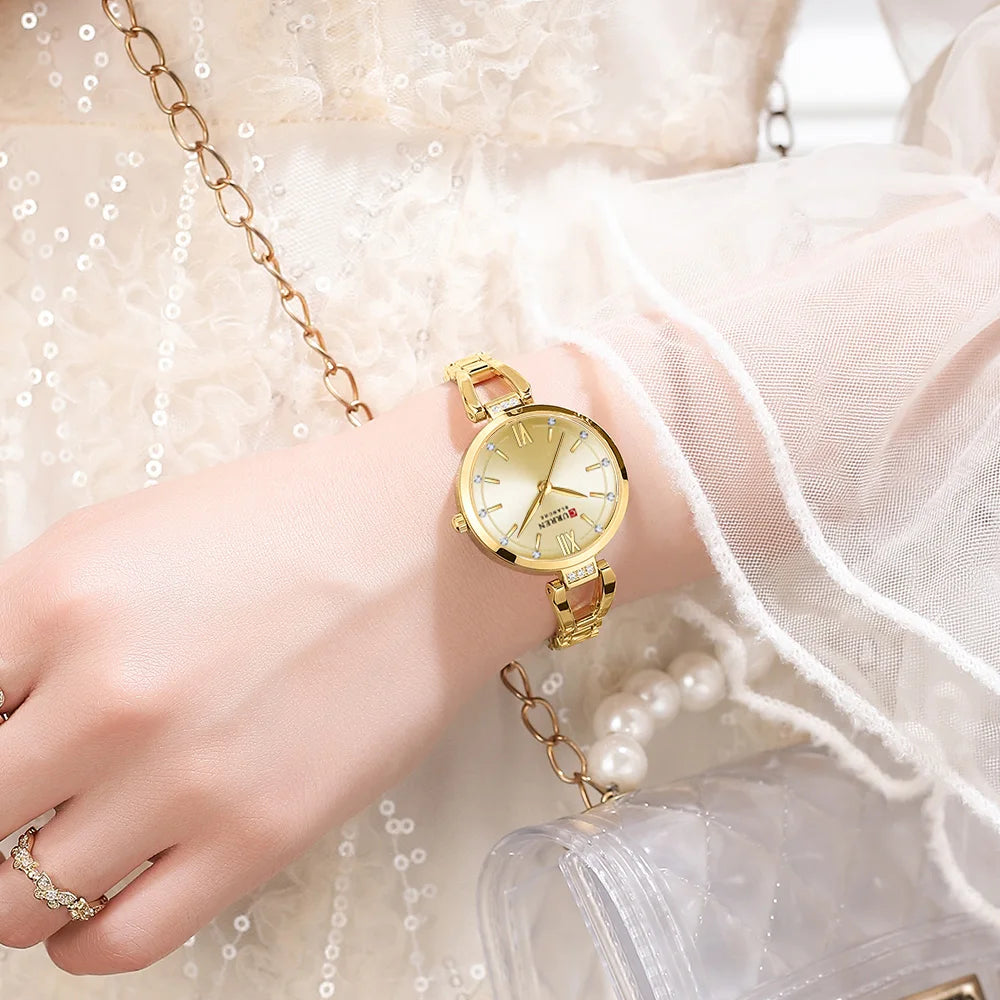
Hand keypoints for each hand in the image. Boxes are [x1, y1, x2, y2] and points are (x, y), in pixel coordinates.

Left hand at [0, 342, 708, 973]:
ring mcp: (184, 776)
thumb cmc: (290, 524)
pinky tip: (96, 898)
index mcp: (58, 594)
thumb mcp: (130, 538)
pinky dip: (79, 937)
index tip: (0, 745)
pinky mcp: (259, 837)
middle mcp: (107, 694)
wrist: (431, 542)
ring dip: (19, 878)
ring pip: (15, 899)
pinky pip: (115, 943)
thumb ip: (29, 626)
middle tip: (25, 791)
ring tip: (62, 840)